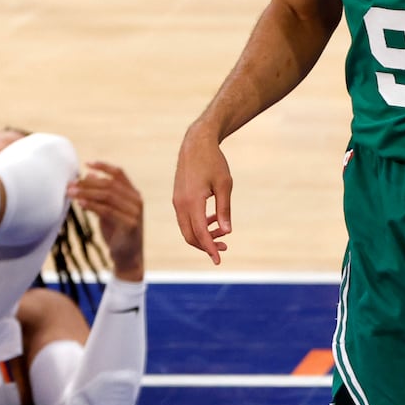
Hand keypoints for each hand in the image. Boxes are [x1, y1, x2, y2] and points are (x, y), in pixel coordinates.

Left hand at [68, 162, 143, 281]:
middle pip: (110, 184)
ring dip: (87, 193)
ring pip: (108, 196)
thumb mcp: (108, 210)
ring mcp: (135, 212)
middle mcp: (137, 200)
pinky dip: (92, 205)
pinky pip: (107, 210)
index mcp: (133, 194)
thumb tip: (88, 174)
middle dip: (87, 183)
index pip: (119, 174)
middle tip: (70, 185)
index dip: (103, 166)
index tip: (86, 164)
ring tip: (71, 193)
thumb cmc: (116, 232)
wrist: (127, 257)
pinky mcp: (130, 224)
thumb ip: (101, 194)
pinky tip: (80, 204)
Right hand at [172, 124, 232, 264]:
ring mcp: (177, 201)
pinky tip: (212, 221)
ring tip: (222, 232)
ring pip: (186, 228)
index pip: (200, 233)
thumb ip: (224, 209)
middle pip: (190, 235)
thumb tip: (227, 231)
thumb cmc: (213, 162)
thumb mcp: (224, 185)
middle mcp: (180, 203)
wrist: (195, 143)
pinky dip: (197, 225)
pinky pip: (185, 219)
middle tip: (225, 246)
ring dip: (202, 235)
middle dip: (206, 245)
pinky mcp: (177, 198)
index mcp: (192, 201)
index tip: (218, 260)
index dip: (210, 248)